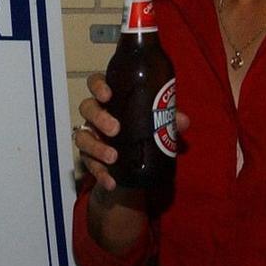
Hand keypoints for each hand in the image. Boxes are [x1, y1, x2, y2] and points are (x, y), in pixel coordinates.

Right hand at [74, 72, 188, 191]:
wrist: (134, 160)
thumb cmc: (142, 127)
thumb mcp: (157, 121)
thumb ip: (169, 119)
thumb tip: (182, 121)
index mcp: (110, 98)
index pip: (95, 83)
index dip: (97, 86)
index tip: (107, 95)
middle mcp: (95, 114)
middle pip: (87, 108)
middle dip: (99, 117)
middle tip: (115, 129)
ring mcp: (90, 135)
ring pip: (82, 137)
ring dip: (96, 147)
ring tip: (113, 157)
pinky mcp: (89, 157)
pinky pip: (89, 164)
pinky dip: (99, 174)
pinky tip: (111, 182)